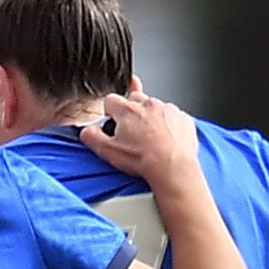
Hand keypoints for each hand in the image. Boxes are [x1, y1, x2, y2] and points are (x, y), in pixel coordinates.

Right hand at [76, 88, 200, 187]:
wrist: (173, 169)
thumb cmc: (144, 161)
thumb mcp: (109, 152)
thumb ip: (92, 137)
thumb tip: (86, 131)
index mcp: (127, 110)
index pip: (111, 100)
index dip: (110, 113)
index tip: (114, 124)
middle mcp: (148, 104)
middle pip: (133, 99)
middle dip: (131, 113)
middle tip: (133, 133)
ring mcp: (167, 109)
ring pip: (154, 107)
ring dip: (150, 118)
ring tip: (151, 139)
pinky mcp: (182, 117)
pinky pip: (171, 115)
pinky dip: (168, 124)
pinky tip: (165, 140)